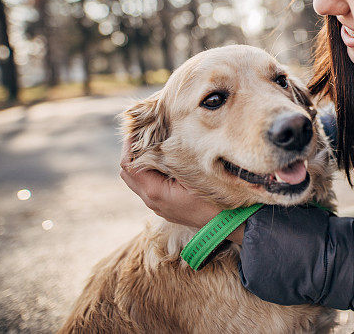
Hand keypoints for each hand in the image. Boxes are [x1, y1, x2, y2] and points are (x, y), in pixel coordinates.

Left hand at [119, 143, 243, 240]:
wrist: (226, 223)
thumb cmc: (213, 198)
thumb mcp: (194, 174)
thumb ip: (173, 159)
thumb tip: (158, 142)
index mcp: (155, 191)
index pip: (128, 165)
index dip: (129, 146)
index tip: (138, 129)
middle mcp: (151, 200)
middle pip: (127, 173)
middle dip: (131, 152)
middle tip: (142, 134)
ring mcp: (157, 205)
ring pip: (136, 181)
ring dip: (139, 163)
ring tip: (152, 145)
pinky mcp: (164, 206)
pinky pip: (148, 186)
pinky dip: (148, 172)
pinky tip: (164, 161)